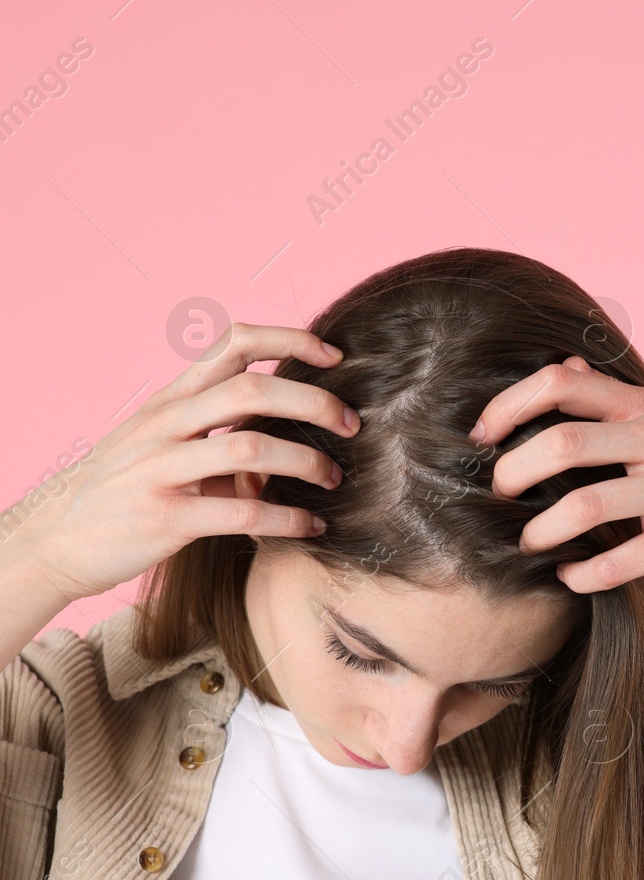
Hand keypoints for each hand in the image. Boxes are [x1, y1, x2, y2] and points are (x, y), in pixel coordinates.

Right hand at [5, 323, 358, 603]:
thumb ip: (219, 425)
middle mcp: (165, 424)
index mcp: (171, 399)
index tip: (335, 356)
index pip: (234, 343)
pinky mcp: (165, 518)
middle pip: (253, 390)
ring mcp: (161, 469)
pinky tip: (312, 526)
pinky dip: (288, 519)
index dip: (290, 340)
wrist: (56, 539)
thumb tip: (287, 421)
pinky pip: (242, 511)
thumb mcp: (163, 441)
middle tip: (352, 424)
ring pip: (251, 448)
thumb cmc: (125, 488)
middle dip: (314, 403)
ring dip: (307, 462)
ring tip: (333, 478)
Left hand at [470, 357, 643, 593]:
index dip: (509, 404)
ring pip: (584, 506)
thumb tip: (563, 366)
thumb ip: (621, 397)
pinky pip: (622, 562)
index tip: (484, 432)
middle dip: (513, 472)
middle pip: (561, 443)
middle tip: (500, 494)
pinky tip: (571, 578)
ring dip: (540, 530)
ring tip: (530, 541)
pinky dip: (584, 575)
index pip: (561, 384)